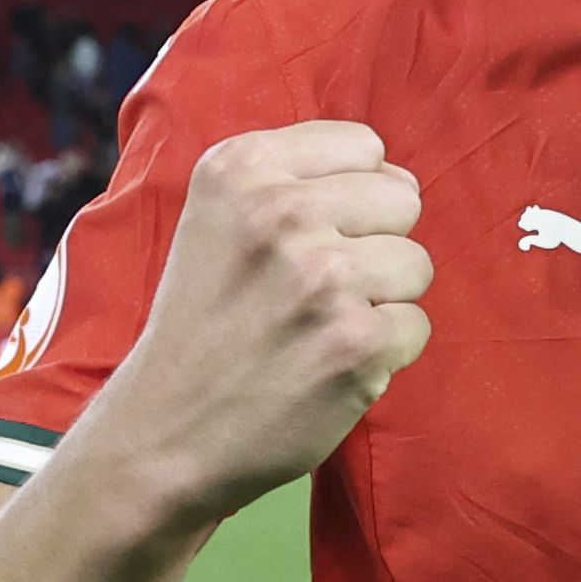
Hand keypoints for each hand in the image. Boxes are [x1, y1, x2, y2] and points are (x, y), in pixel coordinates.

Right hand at [88, 123, 430, 529]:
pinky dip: (384, 354)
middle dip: (372, 245)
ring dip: (380, 302)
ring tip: (317, 329)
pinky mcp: (357, 341)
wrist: (163, 435)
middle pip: (401, 200)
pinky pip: (417, 325)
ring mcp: (323, 277)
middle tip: (312, 292)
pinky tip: (328, 367)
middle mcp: (281, 212)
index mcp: (241, 168)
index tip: (306, 238)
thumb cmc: (204, 324)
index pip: (365, 146)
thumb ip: (294, 180)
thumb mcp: (216, 220)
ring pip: (416, 263)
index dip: (350, 197)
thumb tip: (399, 176)